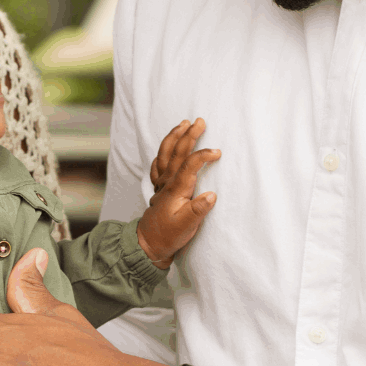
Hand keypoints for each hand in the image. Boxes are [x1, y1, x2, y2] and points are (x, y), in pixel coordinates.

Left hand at [138, 118, 220, 268]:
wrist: (148, 244)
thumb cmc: (168, 235)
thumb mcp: (187, 227)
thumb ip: (199, 210)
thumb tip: (211, 195)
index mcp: (176, 189)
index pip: (190, 165)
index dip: (203, 155)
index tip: (217, 152)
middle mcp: (167, 182)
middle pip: (177, 152)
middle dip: (189, 135)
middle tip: (200, 121)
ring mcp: (161, 184)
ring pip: (166, 154)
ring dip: (174, 137)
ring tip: (182, 124)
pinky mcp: (159, 189)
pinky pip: (158, 166)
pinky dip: (162, 154)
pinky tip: (165, 150)